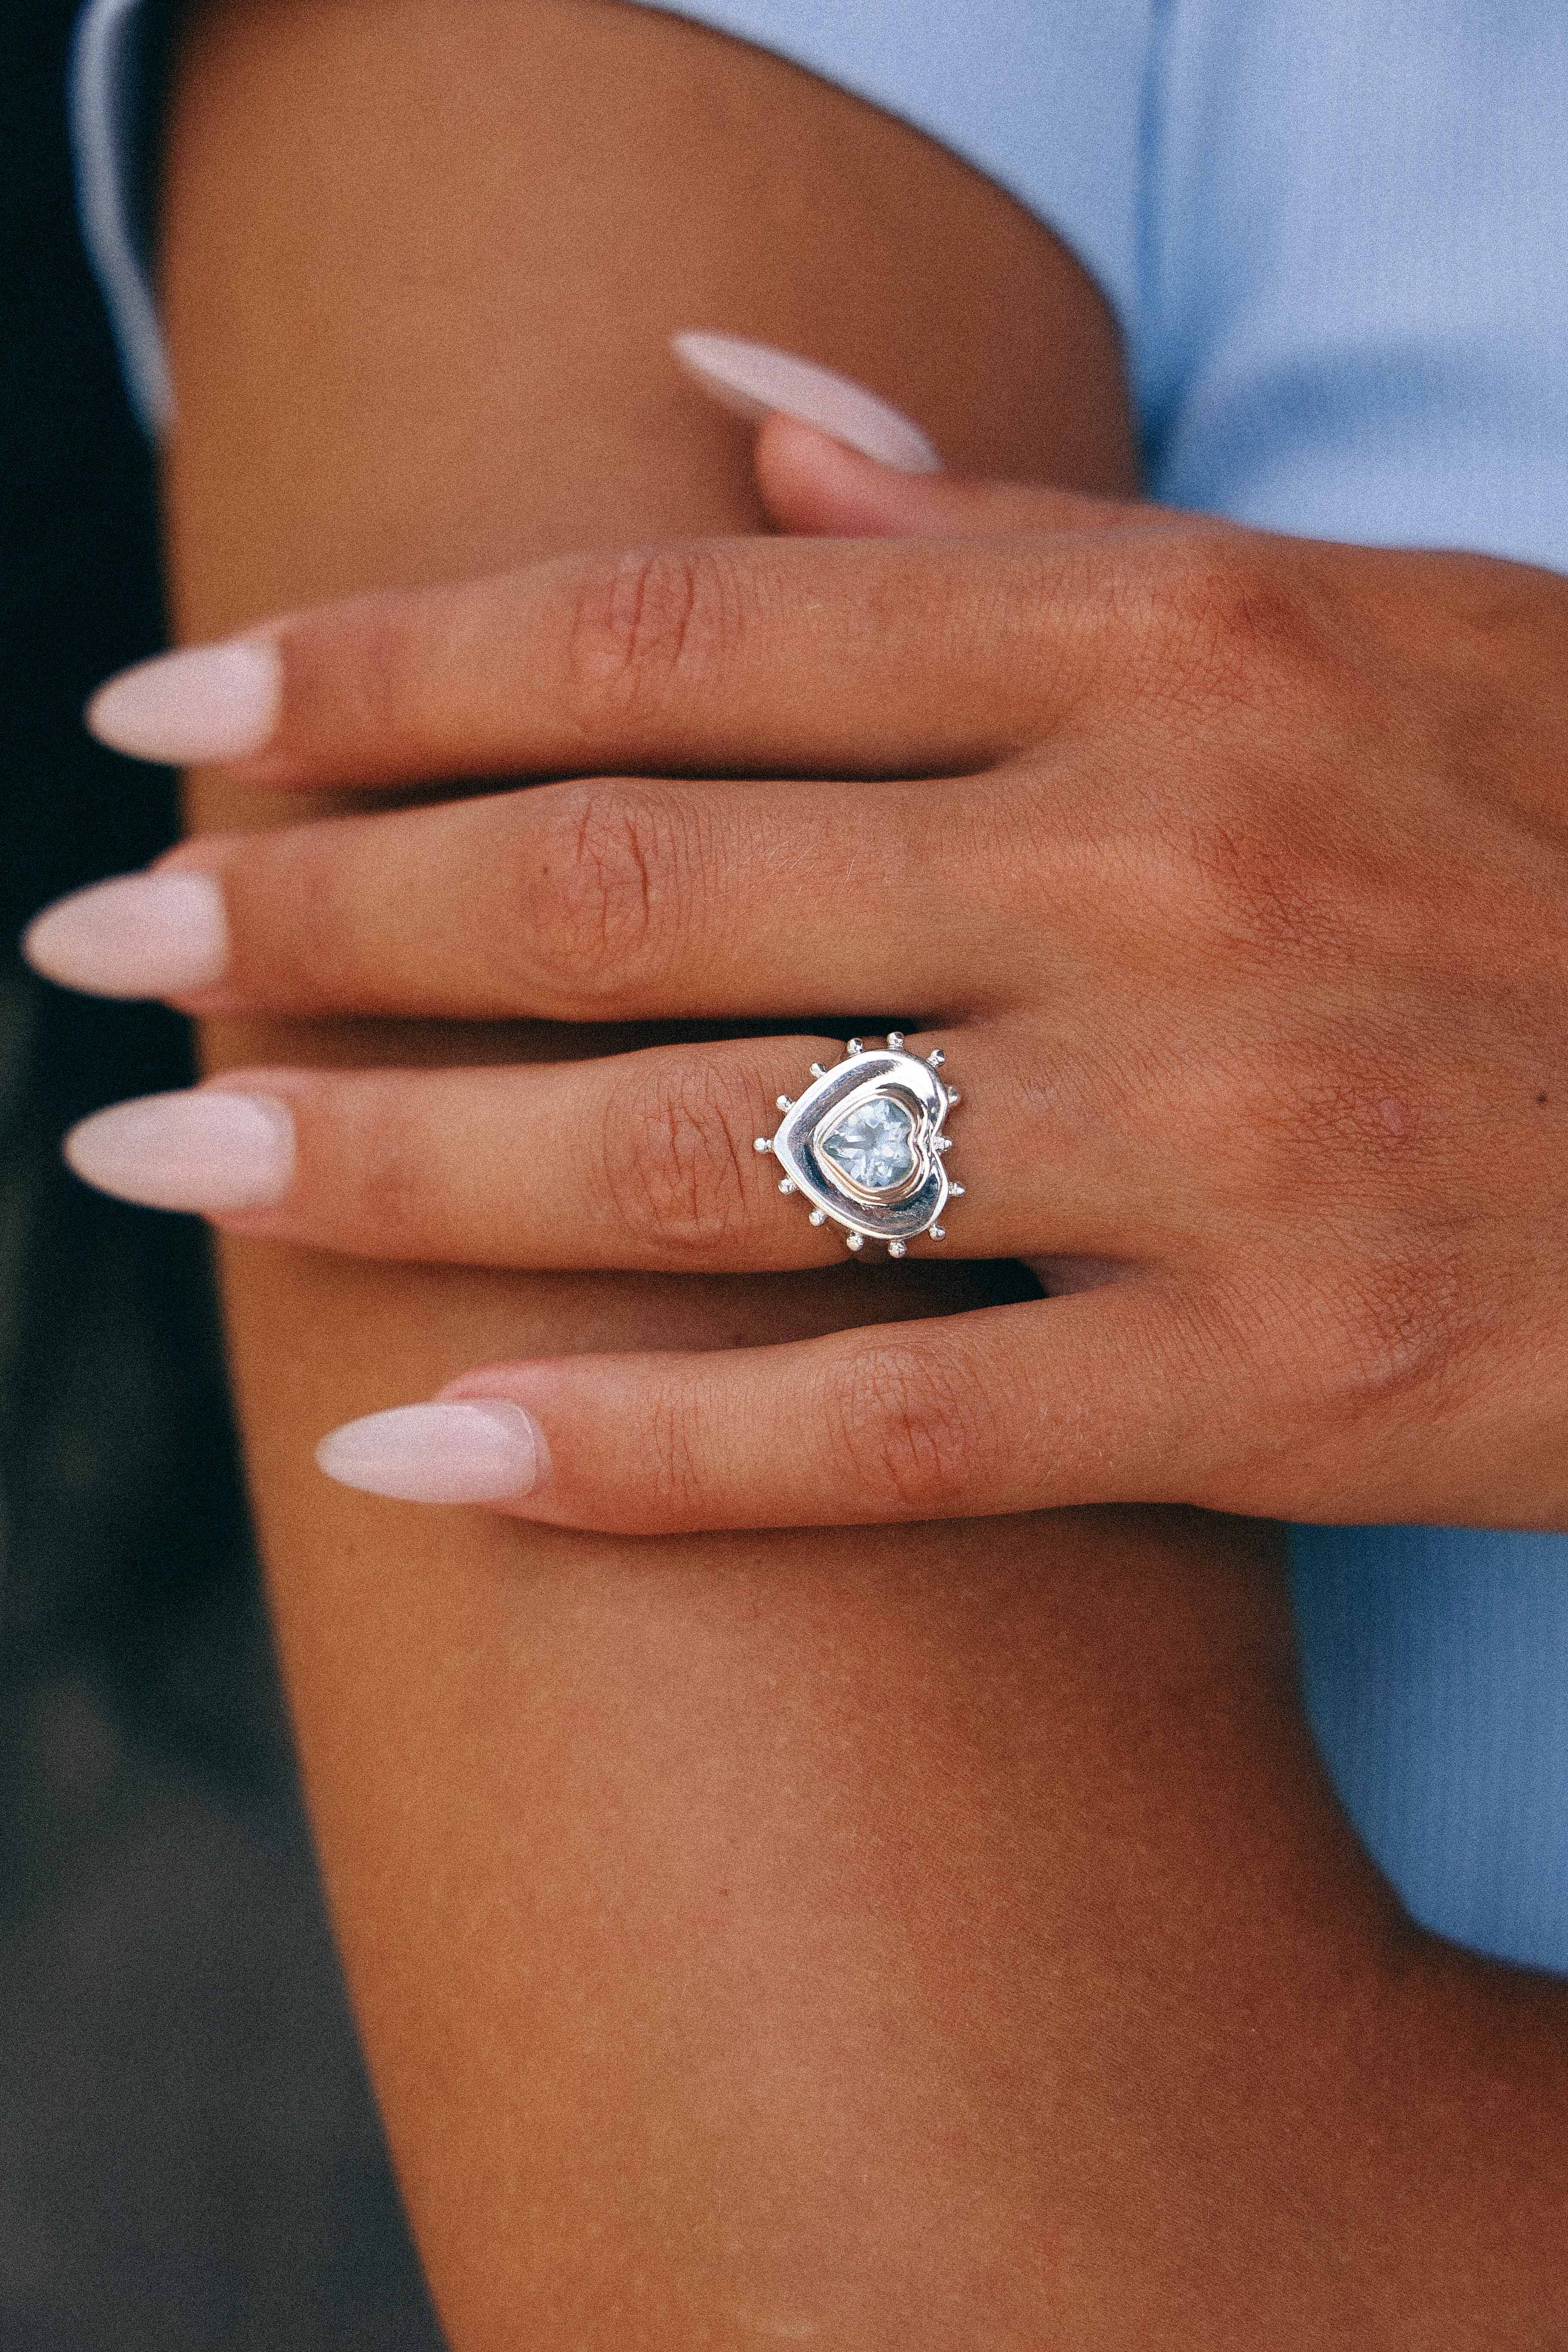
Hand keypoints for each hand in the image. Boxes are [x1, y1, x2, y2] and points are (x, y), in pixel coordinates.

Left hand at [29, 420, 1567, 1533]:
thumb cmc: (1554, 837)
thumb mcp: (1334, 616)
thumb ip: (1020, 533)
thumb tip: (746, 416)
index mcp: (1165, 645)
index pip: (673, 632)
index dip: (388, 671)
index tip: (184, 721)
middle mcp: (1161, 863)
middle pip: (627, 884)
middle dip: (315, 916)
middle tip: (102, 954)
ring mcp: (1215, 1130)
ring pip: (708, 1153)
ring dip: (391, 1168)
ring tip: (168, 1174)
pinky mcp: (1275, 1379)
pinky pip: (887, 1428)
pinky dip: (640, 1454)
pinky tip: (416, 1459)